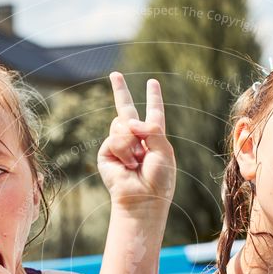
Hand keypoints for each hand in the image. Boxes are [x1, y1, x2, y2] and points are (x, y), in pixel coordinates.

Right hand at [97, 72, 175, 213]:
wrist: (142, 199)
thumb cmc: (159, 180)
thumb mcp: (164, 151)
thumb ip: (151, 129)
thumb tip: (128, 121)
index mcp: (154, 138)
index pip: (153, 112)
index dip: (153, 98)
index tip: (152, 83)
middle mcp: (136, 139)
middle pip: (126, 109)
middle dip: (120, 91)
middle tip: (115, 74)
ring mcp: (120, 145)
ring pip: (121, 124)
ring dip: (131, 143)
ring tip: (136, 162)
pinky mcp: (107, 153)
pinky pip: (114, 138)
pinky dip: (124, 151)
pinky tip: (127, 166)